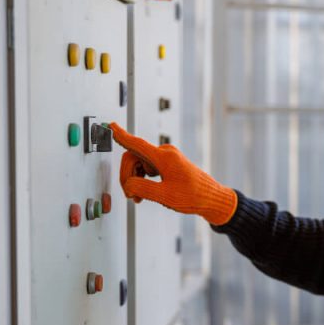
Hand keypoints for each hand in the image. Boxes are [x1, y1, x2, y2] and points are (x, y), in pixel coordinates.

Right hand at [109, 122, 237, 224]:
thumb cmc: (193, 196)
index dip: (121, 136)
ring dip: (135, 180)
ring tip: (140, 197)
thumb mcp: (164, 196)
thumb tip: (128, 184)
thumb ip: (141, 188)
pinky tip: (146, 193)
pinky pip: (147, 168)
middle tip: (131, 195)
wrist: (212, 199)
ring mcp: (167, 158)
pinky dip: (143, 180)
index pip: (137, 144)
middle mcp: (165, 153)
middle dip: (128, 177)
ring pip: (139, 164)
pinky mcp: (169, 164)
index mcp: (164, 157)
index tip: (111, 125)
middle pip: (133, 158)